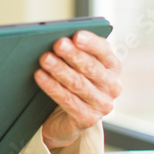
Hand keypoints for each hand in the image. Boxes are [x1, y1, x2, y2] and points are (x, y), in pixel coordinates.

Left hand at [34, 30, 121, 149]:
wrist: (68, 116)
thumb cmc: (74, 81)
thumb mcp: (78, 64)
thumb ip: (74, 50)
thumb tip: (59, 38)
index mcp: (112, 66)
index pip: (104, 51)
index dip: (91, 43)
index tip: (77, 35)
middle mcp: (112, 86)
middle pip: (91, 67)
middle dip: (73, 55)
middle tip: (58, 44)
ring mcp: (102, 104)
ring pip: (78, 84)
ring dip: (60, 70)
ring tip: (45, 59)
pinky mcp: (88, 118)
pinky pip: (68, 100)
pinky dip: (52, 87)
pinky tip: (40, 76)